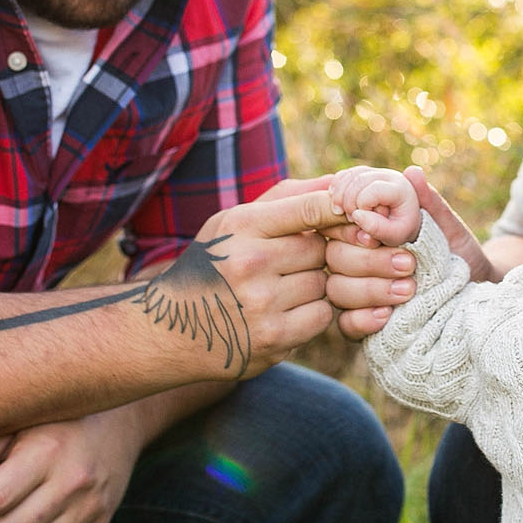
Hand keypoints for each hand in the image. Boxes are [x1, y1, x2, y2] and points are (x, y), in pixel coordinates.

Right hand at [188, 177, 352, 375]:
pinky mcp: (273, 340)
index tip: (354, 216)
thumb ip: (288, 199)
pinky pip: (321, 317)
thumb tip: (342, 181)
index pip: (310, 209)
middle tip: (297, 262)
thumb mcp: (234, 222)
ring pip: (324, 284)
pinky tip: (287, 312)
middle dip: (317, 255)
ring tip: (285, 288)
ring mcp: (261, 304)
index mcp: (241, 226)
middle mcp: (250, 263)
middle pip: (321, 250)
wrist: (169, 329)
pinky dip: (312, 314)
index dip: (339, 211)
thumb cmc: (211, 265)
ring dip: (315, 286)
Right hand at [325, 166, 492, 337]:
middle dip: (368, 260)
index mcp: (366, 228)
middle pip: (333, 256)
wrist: (475, 286)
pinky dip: (363, 319)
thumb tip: (412, 173)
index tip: (375, 231)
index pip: (337, 222)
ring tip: (409, 289)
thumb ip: (428, 203)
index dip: (349, 227)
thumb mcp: (446, 226)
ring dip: (370, 288)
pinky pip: (346, 324)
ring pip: (337, 289)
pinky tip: (386, 316)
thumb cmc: (456, 250)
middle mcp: (354, 257)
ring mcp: (355, 291)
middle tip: (408, 263)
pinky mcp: (363, 321)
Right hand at [329, 166, 420, 245]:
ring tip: (339, 212)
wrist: (403, 220)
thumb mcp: (395, 235)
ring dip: (339, 195)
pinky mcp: (364, 173)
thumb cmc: (399, 229)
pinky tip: (336, 203)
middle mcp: (388, 175)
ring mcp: (375, 172)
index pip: (373, 190)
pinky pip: (344, 174)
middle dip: (348, 201)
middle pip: (359, 179)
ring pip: (350, 175)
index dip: (361, 205)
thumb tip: (356, 216)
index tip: (357, 221)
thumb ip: (378, 228)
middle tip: (348, 219)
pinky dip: (336, 187)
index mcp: (400, 188)